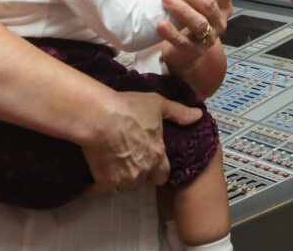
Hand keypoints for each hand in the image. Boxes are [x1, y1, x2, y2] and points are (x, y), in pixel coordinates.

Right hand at [82, 91, 202, 193]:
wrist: (99, 117)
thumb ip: (178, 112)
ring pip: (124, 184)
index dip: (157, 169)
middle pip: (143, 180)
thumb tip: (199, 116)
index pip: (163, 174)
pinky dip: (97, 182)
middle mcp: (143, 171)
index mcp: (157, 155)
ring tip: (111, 159)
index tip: (149, 161)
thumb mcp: (157, 104)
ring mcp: (124, 179)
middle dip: (139, 173)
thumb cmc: (130, 108)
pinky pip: (100, 188)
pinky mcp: (103, 182)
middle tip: (128, 158)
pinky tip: (94, 169)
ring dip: (120, 176)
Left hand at [157, 0, 231, 65]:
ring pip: (198, 22)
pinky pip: (184, 42)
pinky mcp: (195, 51)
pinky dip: (173, 33)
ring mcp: (210, 37)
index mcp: (224, 2)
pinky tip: (161, 24)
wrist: (189, 50)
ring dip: (180, 8)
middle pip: (208, 3)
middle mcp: (220, 20)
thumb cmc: (193, 14)